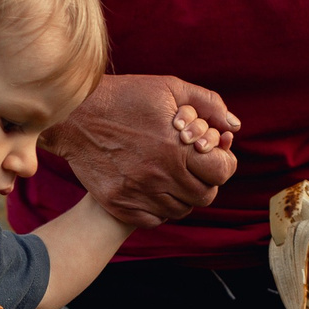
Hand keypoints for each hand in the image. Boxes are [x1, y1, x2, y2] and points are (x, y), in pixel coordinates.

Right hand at [44, 73, 240, 227]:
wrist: (74, 114)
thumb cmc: (125, 97)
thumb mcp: (170, 88)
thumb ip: (209, 104)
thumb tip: (234, 127)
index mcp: (177, 148)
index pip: (222, 172)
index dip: (223, 164)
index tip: (213, 156)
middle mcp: (161, 175)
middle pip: (205, 195)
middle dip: (205, 180)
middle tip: (192, 167)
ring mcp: (139, 193)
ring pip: (180, 209)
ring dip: (182, 195)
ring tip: (171, 176)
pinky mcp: (120, 204)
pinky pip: (154, 219)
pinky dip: (158, 208)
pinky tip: (152, 188)